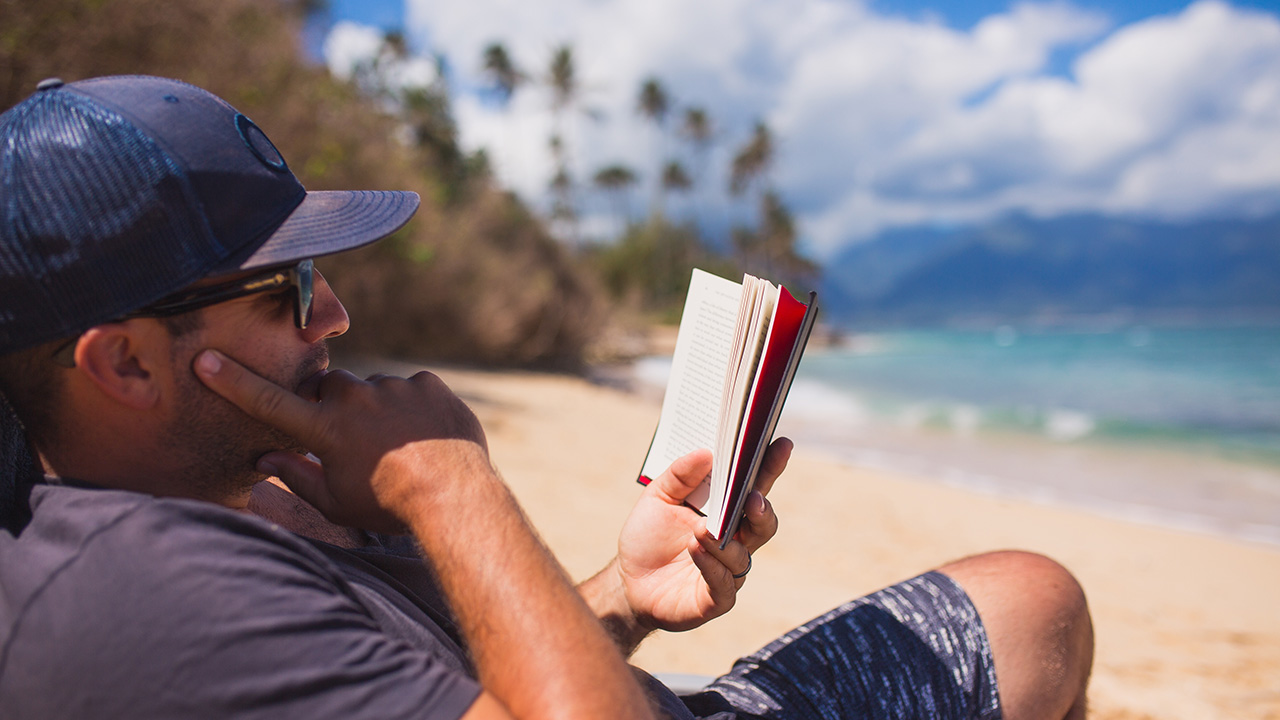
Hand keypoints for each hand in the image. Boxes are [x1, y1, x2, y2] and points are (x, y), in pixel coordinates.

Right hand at [193, 350, 492, 532]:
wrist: (455, 497)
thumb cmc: (388, 506)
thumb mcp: (335, 503)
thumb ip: (296, 476)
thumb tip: (265, 457)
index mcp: (325, 429)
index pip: (268, 401)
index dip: (233, 381)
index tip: (204, 359)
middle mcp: (356, 399)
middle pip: (328, 386)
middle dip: (331, 403)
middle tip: (350, 436)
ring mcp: (394, 387)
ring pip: (373, 389)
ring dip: (377, 408)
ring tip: (399, 446)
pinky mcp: (427, 384)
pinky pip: (411, 388)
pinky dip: (412, 407)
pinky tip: (424, 436)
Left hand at [611, 438, 790, 634]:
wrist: (628, 582)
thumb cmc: (648, 537)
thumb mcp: (658, 498)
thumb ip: (680, 475)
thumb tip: (705, 452)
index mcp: (727, 513)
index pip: (755, 488)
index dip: (770, 468)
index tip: (781, 444)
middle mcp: (735, 542)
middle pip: (763, 524)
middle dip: (762, 509)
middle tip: (752, 497)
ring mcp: (727, 572)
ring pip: (742, 556)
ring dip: (724, 541)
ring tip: (703, 529)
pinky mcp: (714, 599)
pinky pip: (723, 583)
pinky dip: (712, 565)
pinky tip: (697, 549)